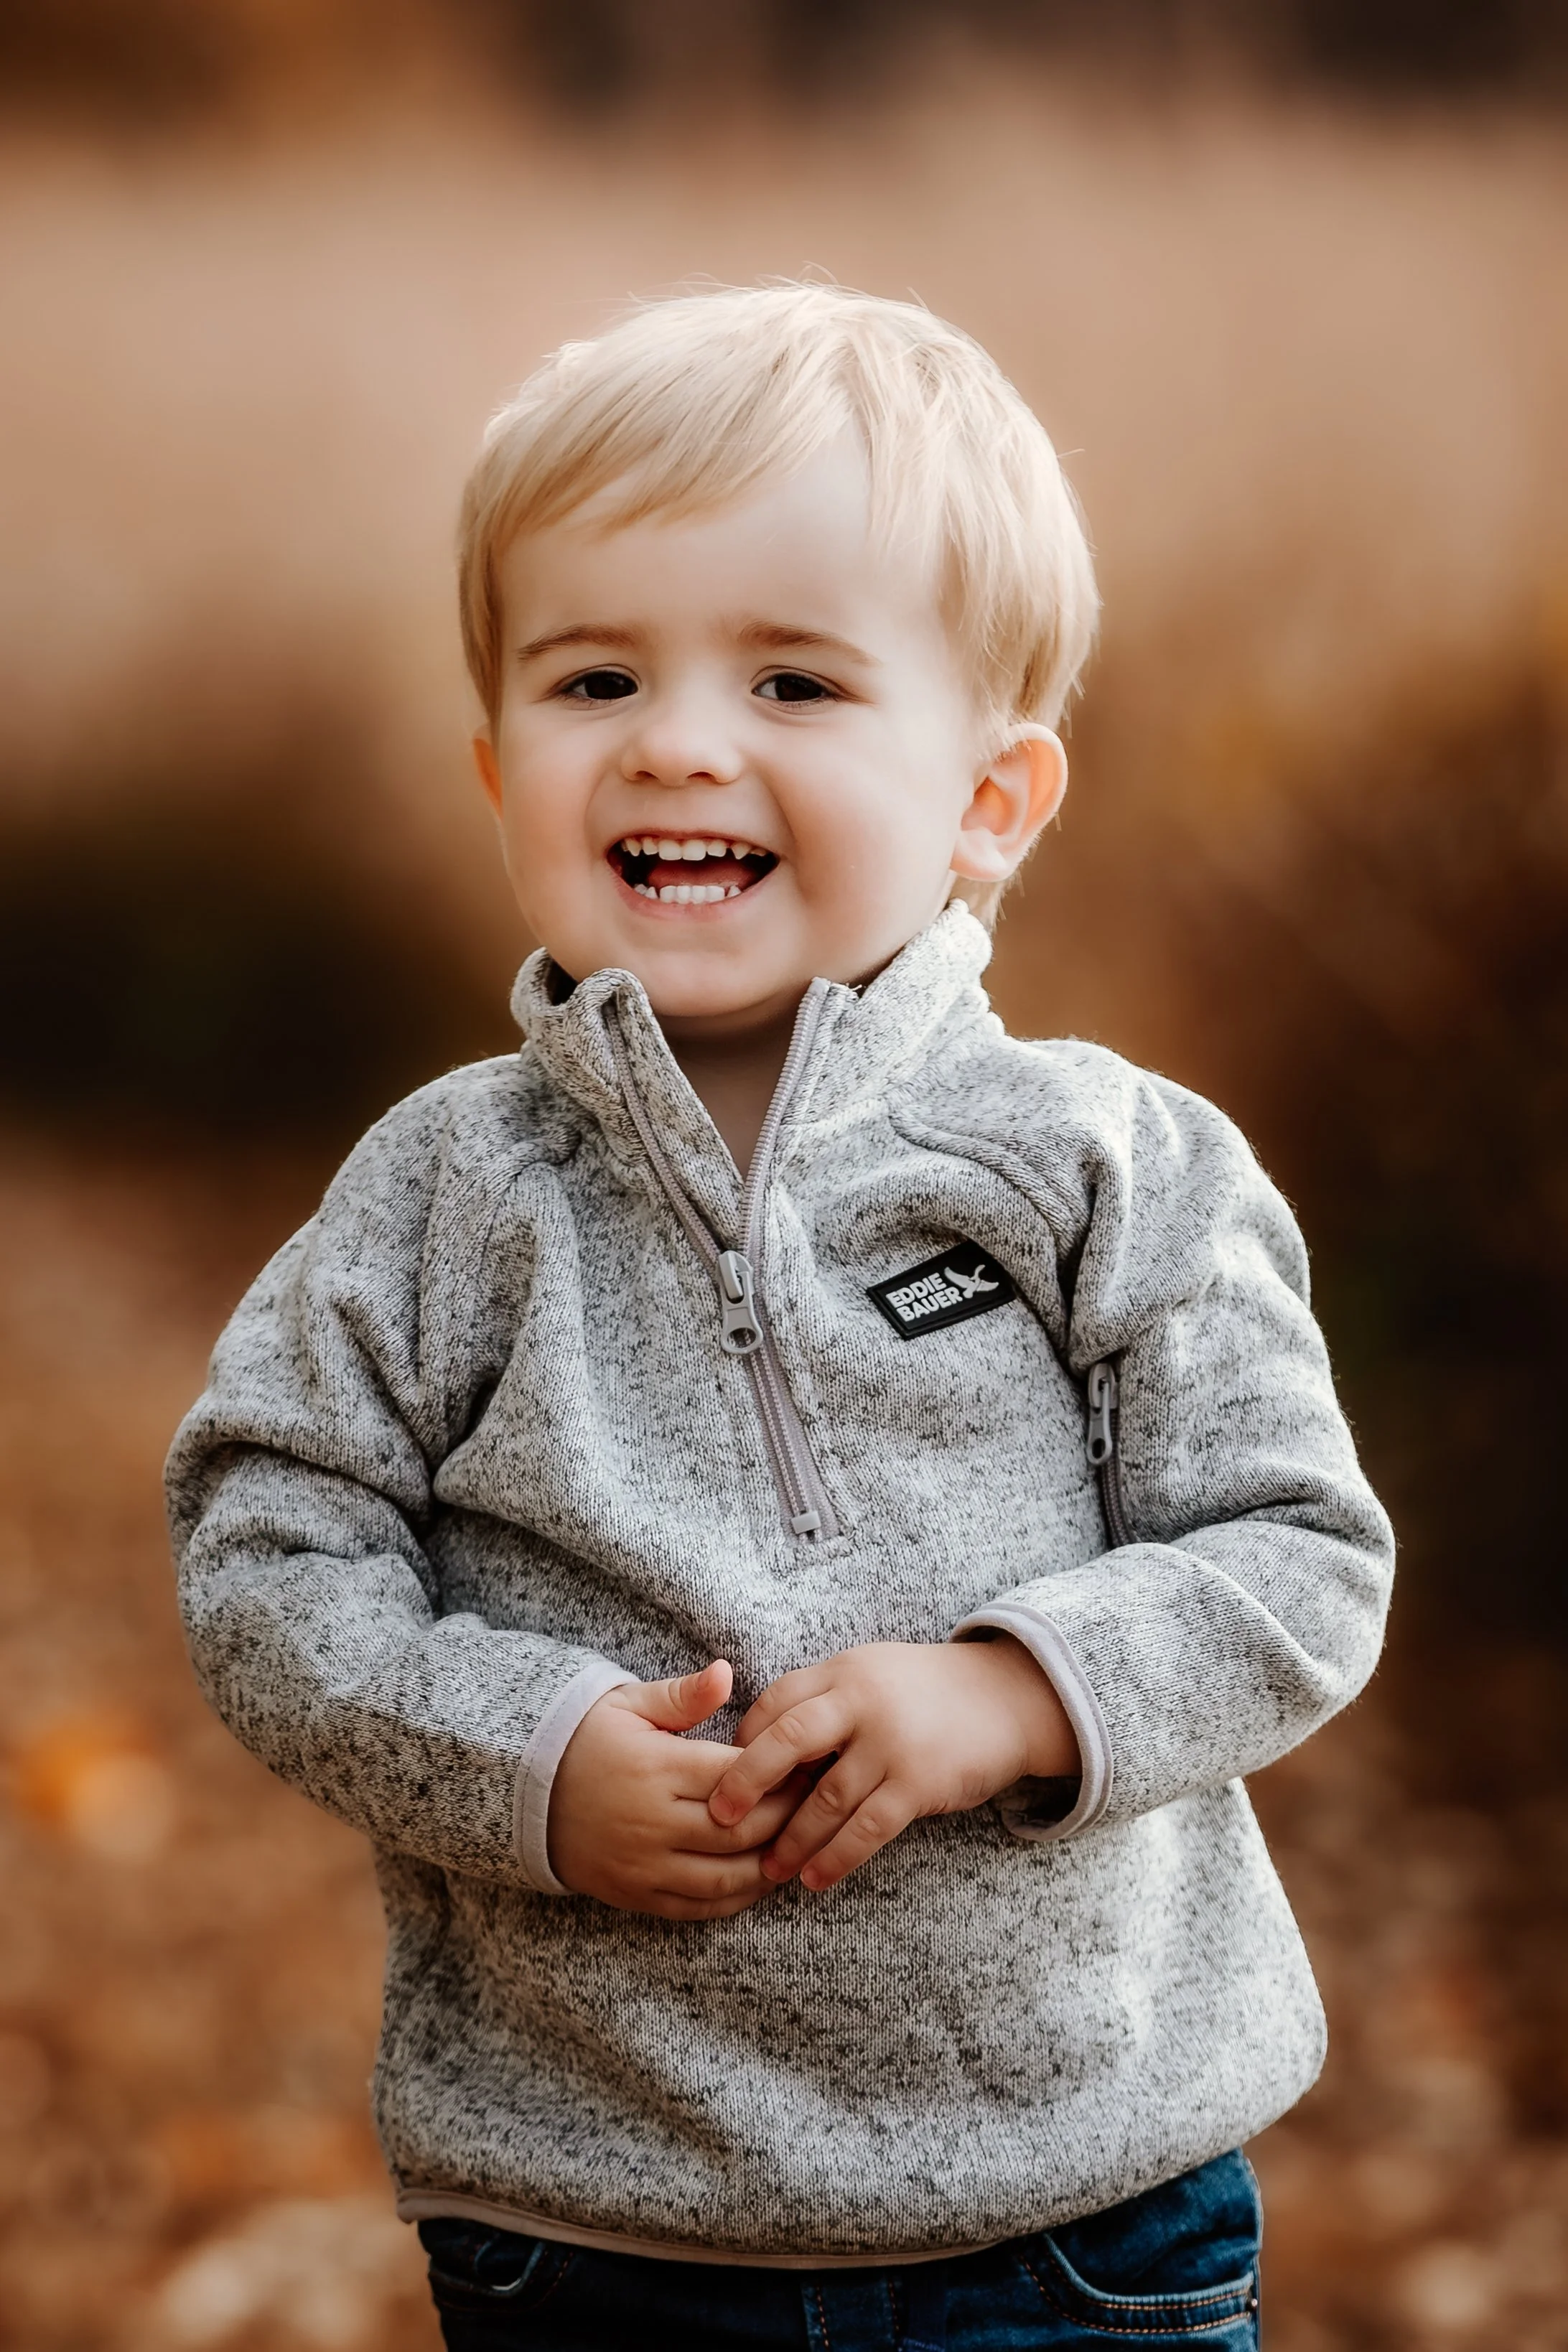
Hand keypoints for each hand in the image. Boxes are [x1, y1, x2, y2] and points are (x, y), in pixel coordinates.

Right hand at [548, 1660, 806, 1920]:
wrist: (525, 1793)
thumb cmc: (585, 1739)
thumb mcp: (627, 1704)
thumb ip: (681, 1696)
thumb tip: (727, 1672)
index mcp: (655, 1769)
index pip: (737, 1777)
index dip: (779, 1773)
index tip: (806, 1763)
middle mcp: (651, 1822)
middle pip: (740, 1831)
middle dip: (787, 1818)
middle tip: (815, 1803)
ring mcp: (643, 1865)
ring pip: (725, 1878)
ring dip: (770, 1864)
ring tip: (797, 1844)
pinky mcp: (636, 1895)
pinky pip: (697, 1908)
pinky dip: (736, 1899)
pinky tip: (761, 1879)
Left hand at [706, 1638, 1077, 1892]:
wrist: (1006, 1699)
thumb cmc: (926, 1692)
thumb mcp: (872, 1674)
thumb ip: (825, 1702)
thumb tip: (763, 1745)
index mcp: (844, 1671)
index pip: (777, 1703)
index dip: (746, 1740)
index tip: (723, 1774)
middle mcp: (862, 1701)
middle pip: (786, 1741)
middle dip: (746, 1782)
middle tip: (717, 1818)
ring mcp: (891, 1743)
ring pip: (824, 1798)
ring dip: (791, 1838)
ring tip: (768, 1868)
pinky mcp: (919, 1783)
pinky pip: (867, 1828)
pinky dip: (836, 1857)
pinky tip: (814, 1877)